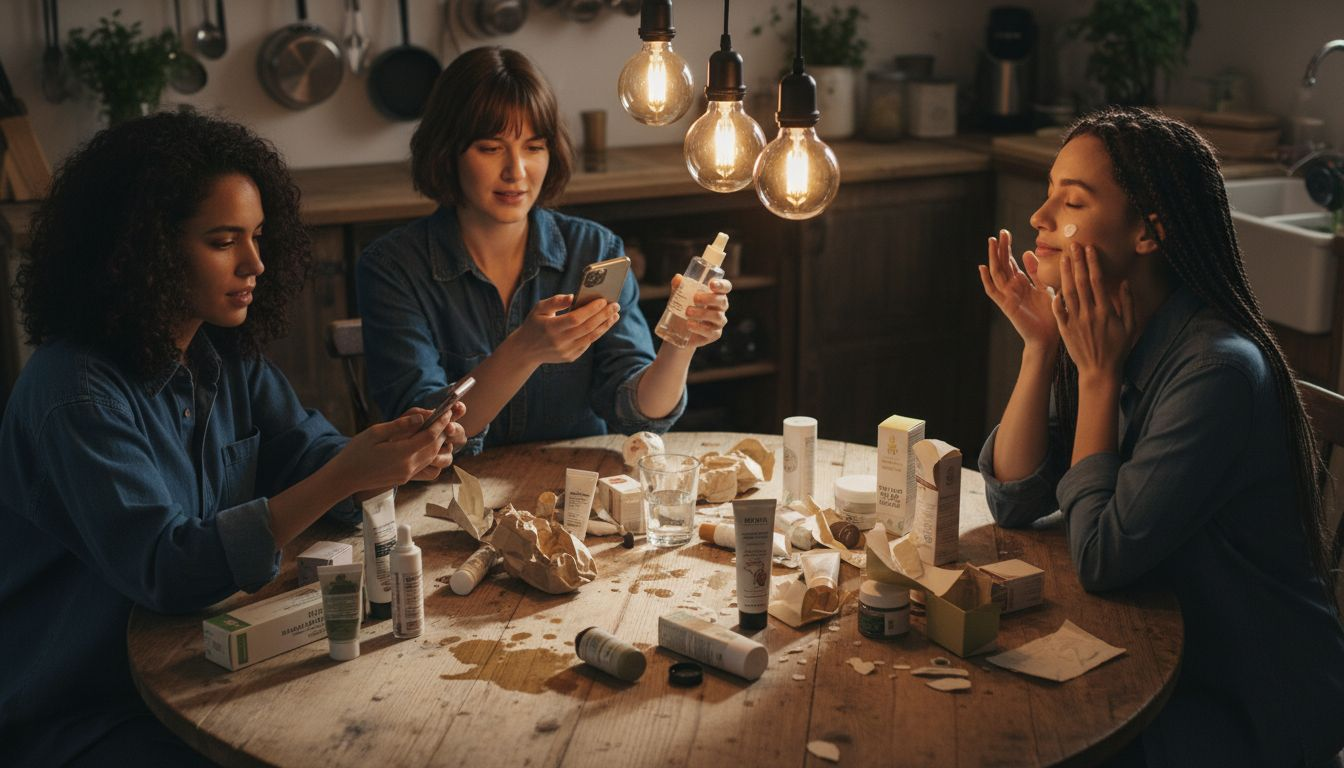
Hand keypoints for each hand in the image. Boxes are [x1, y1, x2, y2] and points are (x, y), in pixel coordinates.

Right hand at [338, 405, 458, 495]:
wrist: (345, 477)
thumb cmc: (356, 452)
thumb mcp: (375, 432)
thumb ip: (400, 425)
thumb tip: (420, 418)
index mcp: (401, 453)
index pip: (430, 436)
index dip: (440, 423)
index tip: (446, 412)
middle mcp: (408, 466)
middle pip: (435, 448)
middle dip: (443, 432)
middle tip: (446, 418)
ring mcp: (407, 474)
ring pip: (432, 458)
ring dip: (438, 443)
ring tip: (439, 429)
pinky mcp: (405, 479)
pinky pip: (424, 465)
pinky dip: (430, 453)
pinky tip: (426, 444)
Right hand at [510, 294, 619, 364]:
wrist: (525, 350)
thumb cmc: (534, 324)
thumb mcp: (539, 308)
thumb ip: (556, 301)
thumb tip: (573, 296)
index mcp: (551, 327)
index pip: (575, 318)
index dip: (590, 310)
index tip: (603, 300)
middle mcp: (559, 341)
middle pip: (587, 328)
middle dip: (603, 316)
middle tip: (615, 305)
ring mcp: (565, 351)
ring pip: (590, 337)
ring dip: (605, 325)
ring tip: (614, 315)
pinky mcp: (570, 357)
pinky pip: (587, 344)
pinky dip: (596, 333)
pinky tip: (604, 323)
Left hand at [674, 276, 731, 348]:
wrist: (677, 331)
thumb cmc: (682, 309)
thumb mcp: (678, 297)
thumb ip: (678, 287)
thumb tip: (678, 278)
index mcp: (715, 294)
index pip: (725, 287)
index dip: (721, 285)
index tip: (711, 284)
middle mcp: (720, 308)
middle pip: (722, 301)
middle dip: (709, 298)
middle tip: (695, 299)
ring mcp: (719, 322)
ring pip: (717, 316)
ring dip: (702, 313)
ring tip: (687, 312)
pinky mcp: (714, 334)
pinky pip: (711, 331)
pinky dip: (700, 327)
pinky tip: (689, 325)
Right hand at [979, 229, 1057, 350]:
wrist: (1048, 337)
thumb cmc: (1050, 315)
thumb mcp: (1046, 288)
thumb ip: (1037, 272)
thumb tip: (1028, 252)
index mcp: (1021, 284)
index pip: (1010, 262)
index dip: (1006, 248)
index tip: (1006, 233)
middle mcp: (1011, 288)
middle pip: (1002, 264)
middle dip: (1000, 249)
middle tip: (1000, 233)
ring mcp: (1007, 296)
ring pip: (996, 273)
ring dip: (993, 258)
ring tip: (991, 242)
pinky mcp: (1005, 305)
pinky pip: (993, 291)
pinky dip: (986, 280)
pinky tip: (982, 267)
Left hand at [1052, 243, 1135, 382]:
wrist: (1099, 371)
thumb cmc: (1117, 348)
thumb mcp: (1130, 326)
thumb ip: (1128, 303)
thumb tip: (1125, 282)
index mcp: (1106, 311)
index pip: (1097, 281)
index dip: (1092, 263)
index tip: (1089, 248)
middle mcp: (1089, 314)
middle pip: (1081, 282)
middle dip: (1077, 262)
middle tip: (1072, 245)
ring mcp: (1076, 322)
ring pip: (1068, 293)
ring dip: (1065, 274)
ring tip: (1063, 259)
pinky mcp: (1065, 330)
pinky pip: (1059, 311)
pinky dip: (1055, 298)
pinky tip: (1052, 285)